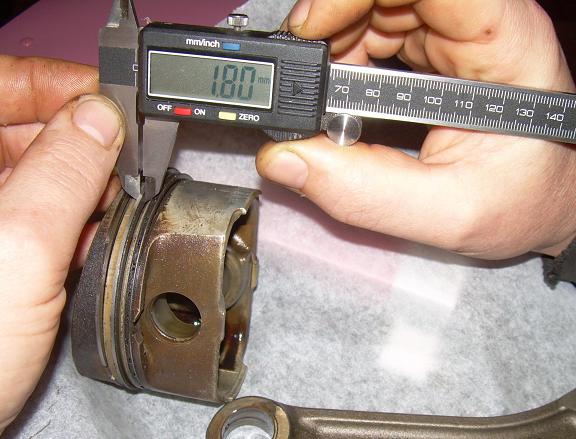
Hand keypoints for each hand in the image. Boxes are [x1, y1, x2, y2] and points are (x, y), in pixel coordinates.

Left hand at [0, 56, 124, 431]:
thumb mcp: (17, 255)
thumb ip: (63, 176)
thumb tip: (102, 120)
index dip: (53, 84)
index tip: (107, 97)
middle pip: (20, 129)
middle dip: (78, 135)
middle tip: (126, 151)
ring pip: (37, 172)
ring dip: (83, 180)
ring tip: (118, 193)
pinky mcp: (2, 256)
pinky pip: (41, 213)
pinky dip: (75, 215)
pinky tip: (96, 230)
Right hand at [257, 0, 575, 258]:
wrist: (542, 202)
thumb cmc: (521, 203)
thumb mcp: (448, 213)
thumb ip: (366, 192)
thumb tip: (286, 158)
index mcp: (501, 46)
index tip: (314, 30)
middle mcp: (478, 26)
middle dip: (333, 22)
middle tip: (305, 76)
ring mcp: (455, 33)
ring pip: (375, 5)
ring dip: (334, 43)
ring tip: (324, 97)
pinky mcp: (435, 48)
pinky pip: (376, 30)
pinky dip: (344, 57)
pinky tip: (341, 93)